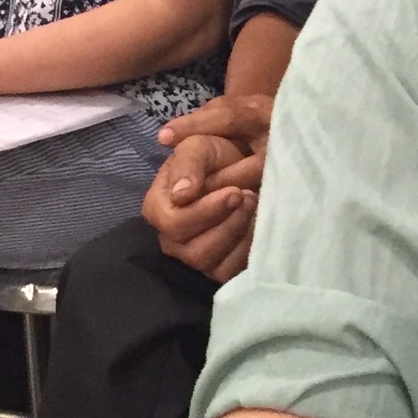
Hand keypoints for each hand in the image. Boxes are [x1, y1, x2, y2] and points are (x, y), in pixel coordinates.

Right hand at [144, 90, 274, 278]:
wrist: (239, 162)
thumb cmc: (214, 154)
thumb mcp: (200, 146)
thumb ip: (188, 164)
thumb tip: (181, 194)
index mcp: (158, 208)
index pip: (174, 223)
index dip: (205, 211)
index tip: (234, 191)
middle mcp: (171, 238)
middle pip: (194, 250)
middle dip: (226, 224)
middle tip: (249, 197)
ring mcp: (194, 254)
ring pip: (212, 263)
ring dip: (238, 234)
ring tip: (255, 206)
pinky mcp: (217, 266)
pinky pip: (229, 271)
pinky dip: (247, 249)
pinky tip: (259, 224)